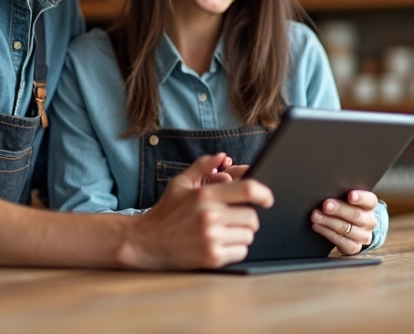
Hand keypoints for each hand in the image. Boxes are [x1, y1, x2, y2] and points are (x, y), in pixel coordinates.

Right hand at [123, 153, 273, 269]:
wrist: (145, 242)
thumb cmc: (166, 212)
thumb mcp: (180, 184)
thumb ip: (202, 166)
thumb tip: (222, 156)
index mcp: (205, 195)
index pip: (249, 189)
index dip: (264, 193)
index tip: (268, 198)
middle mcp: (210, 216)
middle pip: (252, 217)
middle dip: (248, 218)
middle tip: (235, 219)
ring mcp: (211, 239)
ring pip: (248, 236)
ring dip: (241, 234)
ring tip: (224, 232)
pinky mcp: (212, 258)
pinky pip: (241, 252)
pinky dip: (235, 249)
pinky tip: (220, 244)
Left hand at [311, 190, 377, 254]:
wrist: (353, 229)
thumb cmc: (347, 209)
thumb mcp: (347, 200)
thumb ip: (341, 195)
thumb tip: (326, 191)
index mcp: (370, 205)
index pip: (369, 200)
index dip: (360, 198)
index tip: (350, 195)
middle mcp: (369, 221)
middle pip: (355, 215)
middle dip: (338, 209)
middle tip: (325, 205)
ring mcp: (363, 236)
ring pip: (345, 228)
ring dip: (328, 221)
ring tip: (315, 216)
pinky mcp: (354, 247)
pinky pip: (340, 241)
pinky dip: (326, 232)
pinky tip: (317, 226)